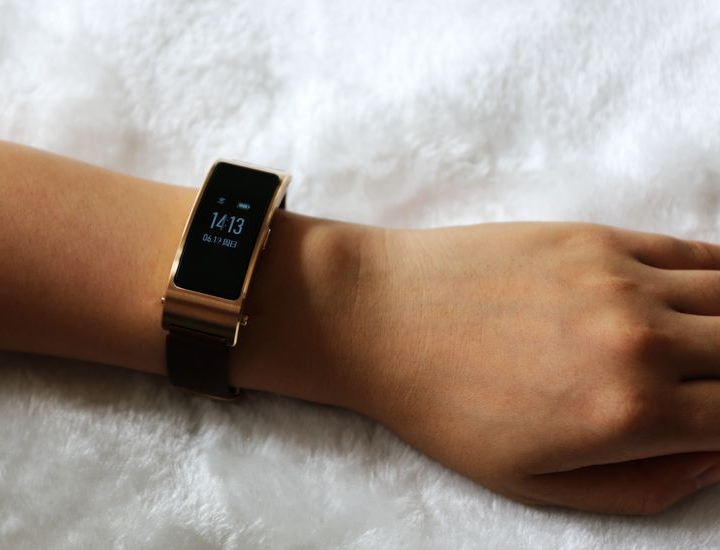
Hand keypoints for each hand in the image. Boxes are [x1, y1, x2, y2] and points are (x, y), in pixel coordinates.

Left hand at [337, 221, 719, 514]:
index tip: (717, 424)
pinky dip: (719, 274)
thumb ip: (637, 488)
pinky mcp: (596, 237)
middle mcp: (641, 344)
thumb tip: (711, 462)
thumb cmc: (443, 408)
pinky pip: (692, 250)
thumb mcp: (530, 484)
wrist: (380, 318)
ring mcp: (621, 281)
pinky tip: (707, 295)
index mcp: (628, 417)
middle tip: (711, 388)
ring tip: (712, 348)